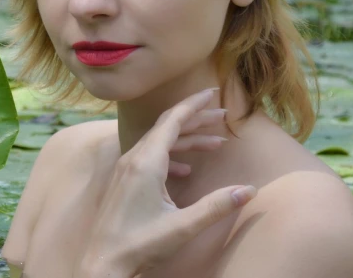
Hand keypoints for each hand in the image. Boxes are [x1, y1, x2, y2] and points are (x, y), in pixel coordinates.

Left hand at [76, 88, 256, 277]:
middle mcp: (132, 159)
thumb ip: (216, 205)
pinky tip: (186, 169)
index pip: (172, 120)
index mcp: (145, 162)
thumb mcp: (183, 226)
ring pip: (158, 143)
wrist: (103, 262)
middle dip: (196, 119)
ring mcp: (124, 170)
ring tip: (216, 143)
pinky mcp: (123, 182)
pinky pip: (149, 158)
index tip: (213, 92)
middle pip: (167, 127)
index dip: (194, 104)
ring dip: (186, 140)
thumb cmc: (139, 244)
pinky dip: (171, 156)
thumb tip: (249, 189)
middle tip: (223, 115)